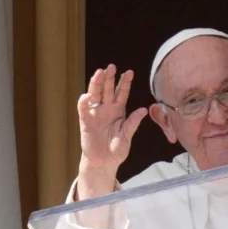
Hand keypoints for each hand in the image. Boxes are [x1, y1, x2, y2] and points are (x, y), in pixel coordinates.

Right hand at [77, 64, 147, 197]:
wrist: (104, 162)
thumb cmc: (116, 149)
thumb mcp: (127, 136)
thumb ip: (133, 123)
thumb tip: (144, 110)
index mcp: (118, 111)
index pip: (122, 93)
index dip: (125, 83)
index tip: (130, 72)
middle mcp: (107, 109)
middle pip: (108, 90)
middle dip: (110, 78)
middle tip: (112, 66)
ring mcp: (96, 114)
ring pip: (95, 94)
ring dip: (97, 83)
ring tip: (100, 72)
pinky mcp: (86, 121)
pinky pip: (84, 108)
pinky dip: (85, 101)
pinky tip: (88, 95)